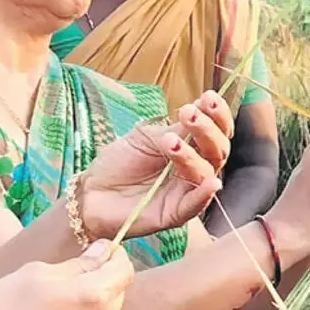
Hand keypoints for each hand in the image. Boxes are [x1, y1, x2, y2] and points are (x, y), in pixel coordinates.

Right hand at [0, 240, 133, 309]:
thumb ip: (80, 262)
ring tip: (69, 296)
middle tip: (81, 272)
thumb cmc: (8, 308)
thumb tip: (104, 249)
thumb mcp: (40, 272)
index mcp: (95, 294)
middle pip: (119, 289)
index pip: (125, 268)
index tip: (103, 250)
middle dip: (106, 277)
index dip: (116, 255)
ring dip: (98, 299)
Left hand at [81, 91, 231, 240]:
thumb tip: (203, 107)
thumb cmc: (120, 162)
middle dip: (207, 129)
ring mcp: (188, 191)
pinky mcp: (177, 213)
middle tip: (189, 113)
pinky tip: (211, 182)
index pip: (217, 130)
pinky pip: (196, 204)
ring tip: (169, 140)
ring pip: (205, 171)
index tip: (209, 97)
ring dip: (191, 154)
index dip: (218, 114)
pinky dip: (205, 193)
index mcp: (193, 146)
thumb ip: (177, 128)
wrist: (91, 192)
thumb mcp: (147, 137)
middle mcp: (196, 167)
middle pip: (218, 149)